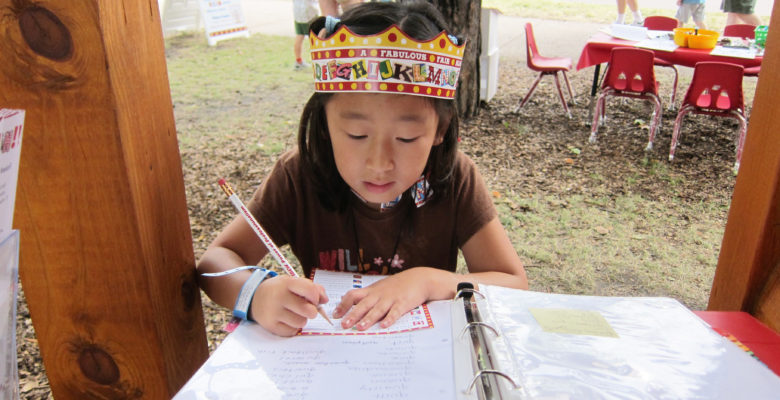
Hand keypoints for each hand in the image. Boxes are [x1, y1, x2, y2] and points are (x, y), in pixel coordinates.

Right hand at [250, 276, 328, 335]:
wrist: (254, 298)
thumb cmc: (279, 290)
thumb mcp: (293, 283)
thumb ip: (312, 288)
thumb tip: (325, 300)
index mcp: (286, 283)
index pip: (310, 291)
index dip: (316, 297)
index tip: (312, 299)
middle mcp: (279, 297)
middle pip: (309, 311)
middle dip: (311, 311)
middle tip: (305, 308)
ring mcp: (273, 312)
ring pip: (301, 323)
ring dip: (301, 319)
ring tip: (293, 314)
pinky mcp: (270, 325)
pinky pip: (292, 331)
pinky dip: (292, 327)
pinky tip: (286, 320)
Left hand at [332, 267, 450, 330]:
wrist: (418, 279)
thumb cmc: (397, 285)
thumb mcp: (378, 287)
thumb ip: (362, 294)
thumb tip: (344, 299)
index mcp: (371, 291)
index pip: (353, 295)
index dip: (343, 305)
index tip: (335, 315)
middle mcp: (379, 294)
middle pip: (363, 304)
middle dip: (353, 315)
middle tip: (344, 325)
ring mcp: (391, 298)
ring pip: (377, 309)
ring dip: (368, 318)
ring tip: (360, 327)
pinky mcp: (403, 303)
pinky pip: (395, 312)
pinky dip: (389, 319)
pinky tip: (384, 325)